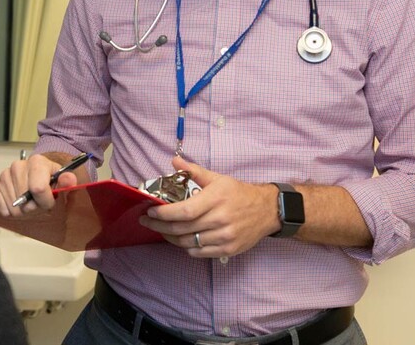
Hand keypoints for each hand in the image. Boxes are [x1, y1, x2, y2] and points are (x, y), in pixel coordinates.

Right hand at [0, 152, 81, 217]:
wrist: (36, 177)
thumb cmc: (49, 180)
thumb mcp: (62, 180)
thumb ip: (67, 181)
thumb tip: (69, 180)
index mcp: (36, 162)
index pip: (38, 188)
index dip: (44, 201)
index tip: (48, 202)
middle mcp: (18, 166)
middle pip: (24, 201)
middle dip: (33, 208)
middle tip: (38, 203)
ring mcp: (5, 175)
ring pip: (13, 207)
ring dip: (22, 211)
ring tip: (29, 202)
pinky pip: (2, 207)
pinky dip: (11, 210)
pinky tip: (18, 203)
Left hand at [139, 157, 280, 258]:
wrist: (267, 211)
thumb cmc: (239, 193)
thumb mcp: (218, 178)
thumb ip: (194, 171)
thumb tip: (174, 161)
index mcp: (216, 199)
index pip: (184, 211)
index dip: (163, 213)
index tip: (150, 211)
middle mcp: (220, 220)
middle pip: (182, 228)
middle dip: (159, 225)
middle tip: (147, 221)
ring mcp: (224, 237)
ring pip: (188, 242)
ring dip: (170, 237)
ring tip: (161, 229)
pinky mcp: (228, 249)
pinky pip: (199, 252)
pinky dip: (186, 247)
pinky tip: (182, 238)